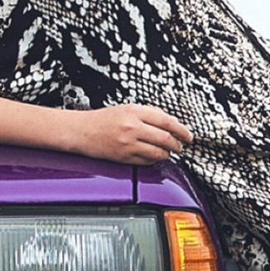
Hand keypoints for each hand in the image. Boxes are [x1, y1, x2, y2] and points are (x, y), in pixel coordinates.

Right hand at [76, 101, 191, 161]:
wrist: (81, 131)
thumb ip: (148, 114)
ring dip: (167, 153)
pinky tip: (155, 156)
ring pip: (158, 152)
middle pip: (165, 138)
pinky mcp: (124, 157)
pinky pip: (147, 161)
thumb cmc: (103, 119)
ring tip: (169, 152)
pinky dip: (155, 160)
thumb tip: (170, 123)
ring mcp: (128, 144)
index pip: (166, 121)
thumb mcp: (126, 108)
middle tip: (181, 145)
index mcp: (134, 112)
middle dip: (177, 144)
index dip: (181, 129)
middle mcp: (132, 127)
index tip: (188, 135)